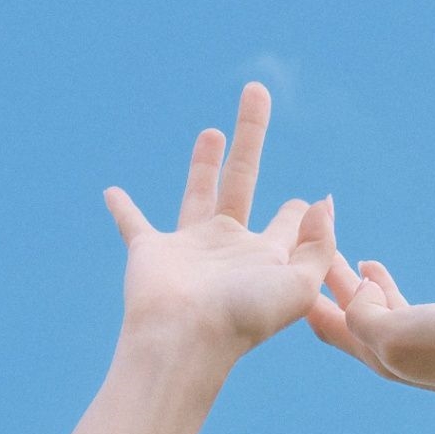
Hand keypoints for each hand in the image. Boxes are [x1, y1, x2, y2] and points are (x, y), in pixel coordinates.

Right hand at [104, 86, 336, 369]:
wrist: (184, 340)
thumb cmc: (242, 318)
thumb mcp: (299, 285)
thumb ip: (319, 244)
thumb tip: (322, 201)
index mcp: (263, 257)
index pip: (287, 225)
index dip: (302, 214)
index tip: (307, 205)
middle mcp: (228, 249)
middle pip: (242, 180)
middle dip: (251, 138)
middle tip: (256, 93)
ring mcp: (188, 249)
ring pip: (197, 192)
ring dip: (203, 163)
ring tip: (212, 131)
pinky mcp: (150, 251)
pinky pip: (133, 224)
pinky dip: (122, 210)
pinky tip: (111, 192)